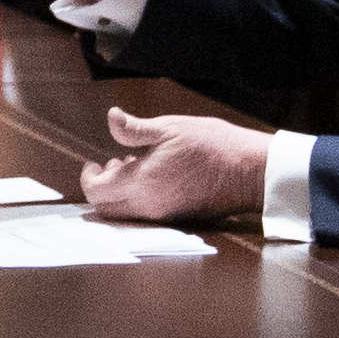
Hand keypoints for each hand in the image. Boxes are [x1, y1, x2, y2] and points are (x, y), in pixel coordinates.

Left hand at [79, 108, 265, 222]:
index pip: (96, 191)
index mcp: (142, 184)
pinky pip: (146, 215)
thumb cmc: (213, 146)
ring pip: (126, 213)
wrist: (250, 171)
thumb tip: (111, 118)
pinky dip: (139, 199)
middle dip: (102, 187)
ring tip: (134, 165)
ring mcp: (164, 216)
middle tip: (112, 164)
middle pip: (107, 208)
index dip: (88, 177)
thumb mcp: (170, 127)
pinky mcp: (178, 219)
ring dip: (121, 193)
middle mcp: (150, 207)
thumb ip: (134, 129)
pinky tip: (155, 176)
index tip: (94, 162)